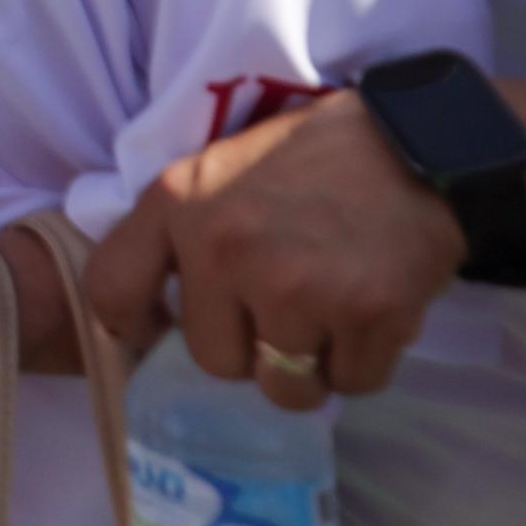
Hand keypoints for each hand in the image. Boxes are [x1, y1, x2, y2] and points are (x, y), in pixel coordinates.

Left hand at [83, 89, 462, 410]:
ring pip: (286, 386)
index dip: (130, 325)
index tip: (157, 332)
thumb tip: (145, 318)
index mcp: (179, 204)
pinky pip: (353, 383)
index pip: (110, 291)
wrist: (414, 140)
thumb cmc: (310, 158)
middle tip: (280, 312)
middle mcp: (228, 249)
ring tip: (328, 318)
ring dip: (308, 366)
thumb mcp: (217, 169)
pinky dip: (362, 363)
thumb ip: (176, 232)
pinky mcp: (368, 314)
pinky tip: (368, 314)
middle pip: (215, 361)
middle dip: (248, 349)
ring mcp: (298, 286)